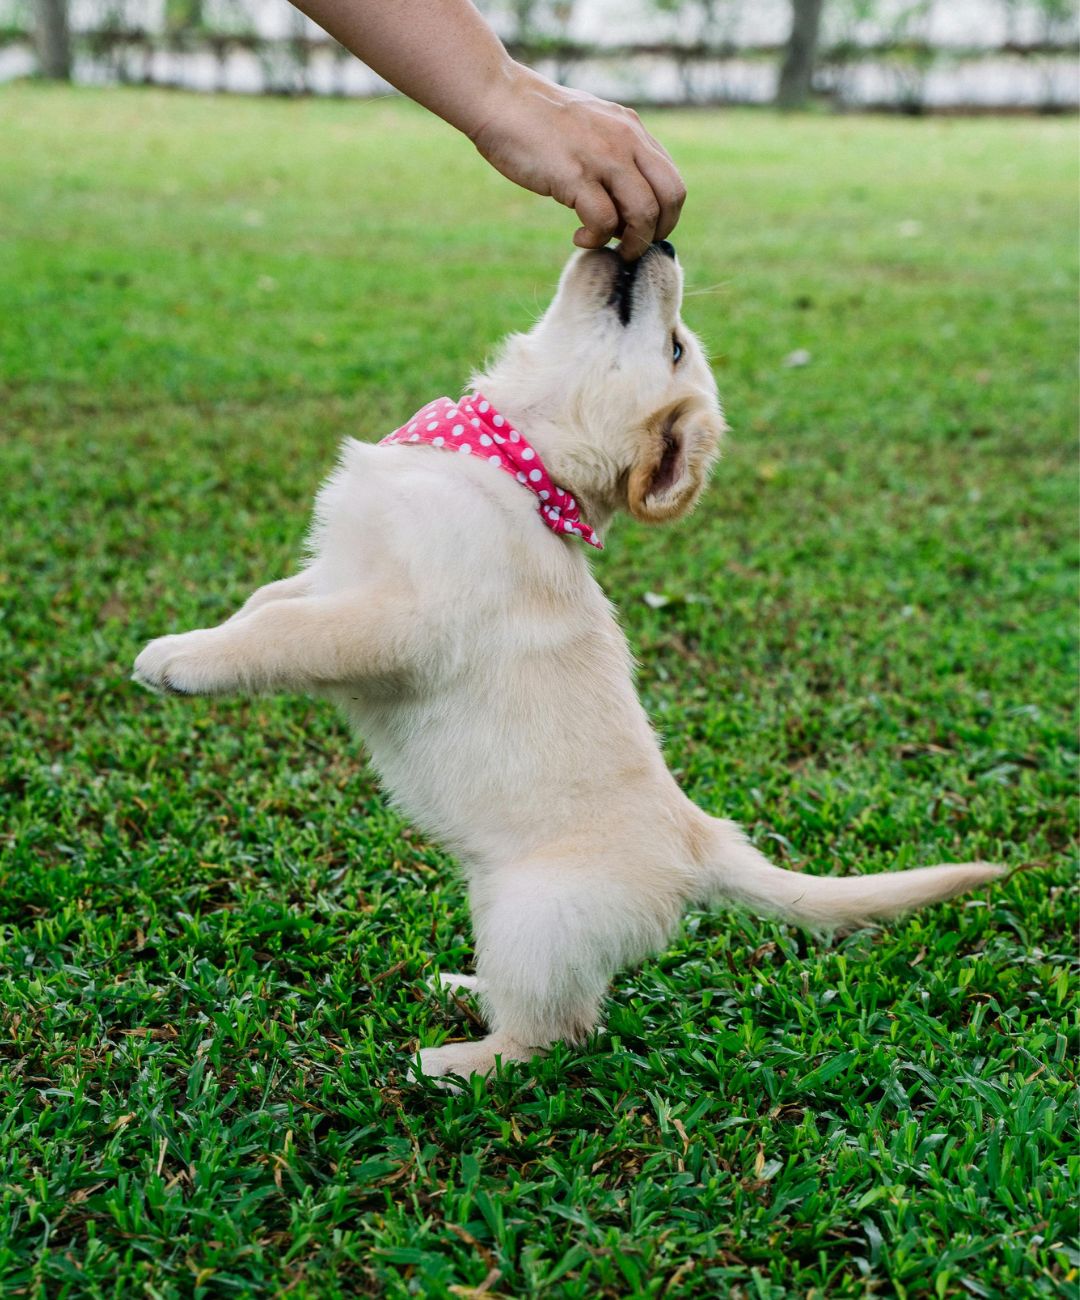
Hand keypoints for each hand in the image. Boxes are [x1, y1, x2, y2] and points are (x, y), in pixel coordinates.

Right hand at [470, 66, 685, 259]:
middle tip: (630, 247)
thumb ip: (612, 154)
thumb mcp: (590, 128)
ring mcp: (603, 156)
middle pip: (671, 197)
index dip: (664, 216)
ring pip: (644, 213)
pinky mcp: (576, 175)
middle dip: (657, 233)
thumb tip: (622, 200)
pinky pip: (604, 221)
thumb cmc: (536, 120)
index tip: (639, 231)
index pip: (671, 181)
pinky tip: (579, 236)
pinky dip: (596, 239)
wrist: (499, 98)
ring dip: (631, 242)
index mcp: (632, 131)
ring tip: (607, 246)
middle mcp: (626, 141)